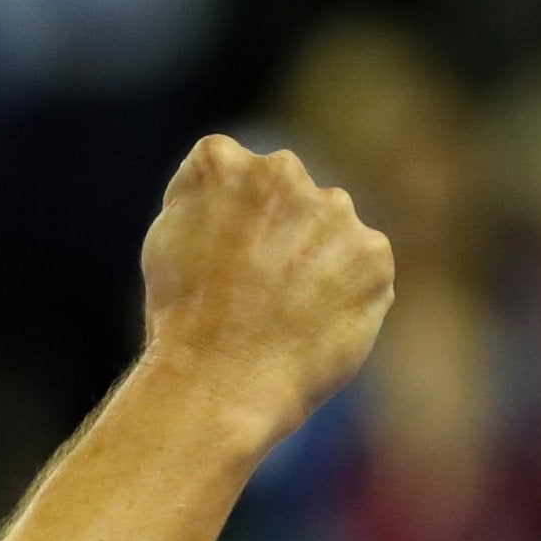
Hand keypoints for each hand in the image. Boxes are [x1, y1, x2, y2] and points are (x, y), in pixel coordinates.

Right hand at [138, 135, 394, 447]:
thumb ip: (207, 200)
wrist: (221, 379)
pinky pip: (363, 264)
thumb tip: (241, 196)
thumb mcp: (167, 239)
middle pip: (285, 189)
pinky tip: (313, 320)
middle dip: (277, 225)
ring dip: (316, 254)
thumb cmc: (181, 317)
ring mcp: (333, 209)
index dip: (222, 216)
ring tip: (284, 309)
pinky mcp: (373, 252)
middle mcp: (280, 171)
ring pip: (329, 224)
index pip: (230, 169)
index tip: (214, 255)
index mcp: (219, 161)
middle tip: (254, 284)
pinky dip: (347, 289)